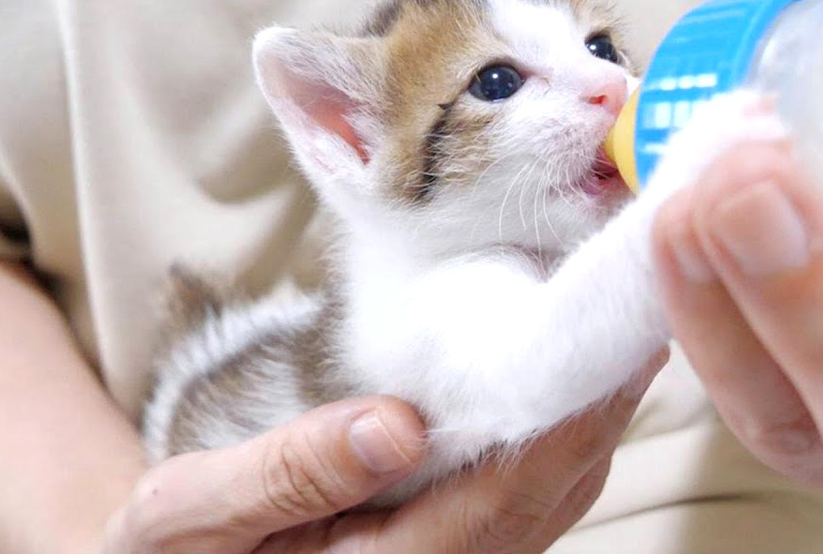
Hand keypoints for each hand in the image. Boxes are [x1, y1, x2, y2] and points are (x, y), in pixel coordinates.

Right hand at [105, 351, 663, 553]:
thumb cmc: (182, 551)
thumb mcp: (195, 515)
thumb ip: (287, 475)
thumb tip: (395, 424)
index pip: (509, 494)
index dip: (576, 415)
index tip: (619, 337)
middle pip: (557, 484)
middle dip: (605, 393)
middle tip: (639, 295)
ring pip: (558, 483)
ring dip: (594, 402)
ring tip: (617, 311)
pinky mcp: (461, 534)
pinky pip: (532, 478)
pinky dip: (563, 418)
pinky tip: (565, 361)